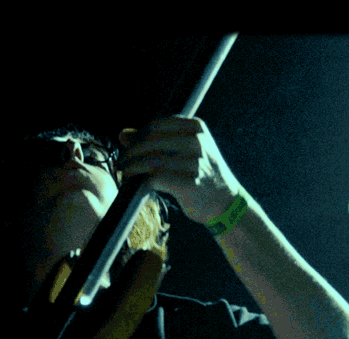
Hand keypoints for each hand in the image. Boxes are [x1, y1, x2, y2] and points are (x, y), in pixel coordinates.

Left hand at [118, 115, 243, 224]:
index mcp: (196, 127)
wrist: (226, 202)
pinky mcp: (190, 184)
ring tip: (125, 174)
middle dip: (130, 152)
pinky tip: (134, 186)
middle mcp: (198, 142)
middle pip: (151, 141)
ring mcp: (195, 163)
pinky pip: (154, 178)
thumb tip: (123, 134)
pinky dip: (139, 181)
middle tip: (122, 163)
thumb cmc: (201, 175)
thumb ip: (156, 140)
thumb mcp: (185, 151)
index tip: (128, 148)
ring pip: (150, 160)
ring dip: (131, 168)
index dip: (137, 137)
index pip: (156, 126)